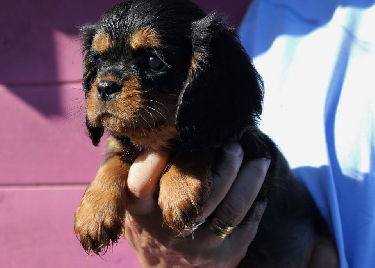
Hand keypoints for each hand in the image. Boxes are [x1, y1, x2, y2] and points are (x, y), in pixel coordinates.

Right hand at [123, 143, 270, 266]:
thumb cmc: (151, 228)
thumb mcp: (136, 206)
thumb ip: (141, 177)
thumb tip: (159, 138)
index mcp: (141, 214)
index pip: (140, 185)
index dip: (152, 162)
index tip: (168, 142)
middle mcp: (169, 231)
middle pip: (200, 194)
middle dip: (224, 165)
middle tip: (234, 144)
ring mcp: (199, 247)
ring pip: (231, 208)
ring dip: (250, 179)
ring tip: (259, 159)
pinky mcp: (224, 257)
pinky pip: (247, 225)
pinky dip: (256, 200)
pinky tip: (258, 183)